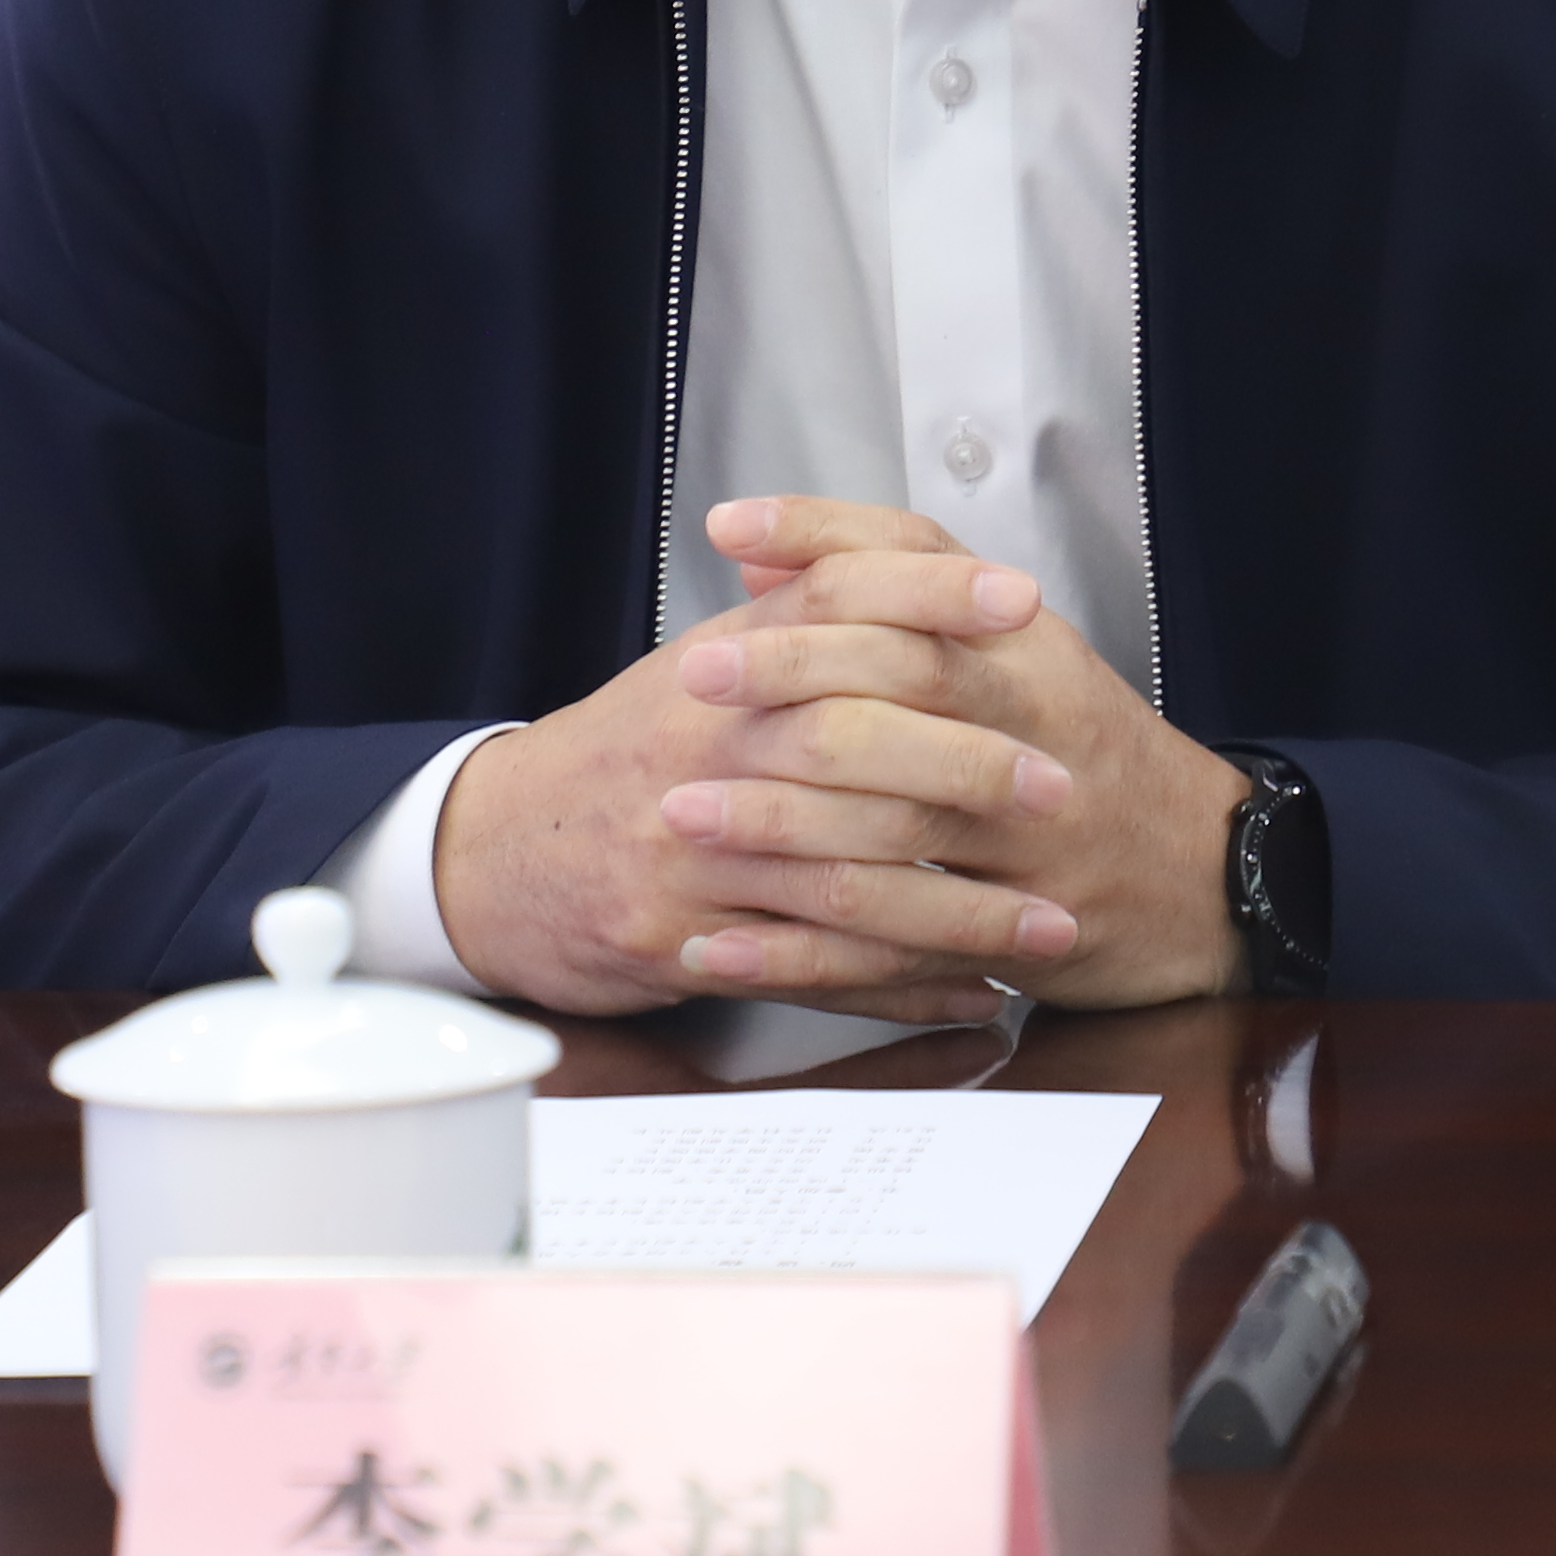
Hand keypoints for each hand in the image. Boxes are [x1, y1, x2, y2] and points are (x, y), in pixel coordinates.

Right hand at [432, 535, 1084, 1022]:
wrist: (495, 853)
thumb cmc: (625, 758)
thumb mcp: (703, 669)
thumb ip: (801, 621)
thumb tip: (907, 563)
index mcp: (722, 667)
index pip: (835, 598)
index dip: (931, 591)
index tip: (1020, 601)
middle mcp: (708, 747)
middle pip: (852, 741)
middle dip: (968, 766)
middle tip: (1061, 788)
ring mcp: (692, 849)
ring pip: (844, 877)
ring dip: (958, 910)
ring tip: (1048, 927)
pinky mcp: (680, 936)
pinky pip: (811, 969)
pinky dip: (899, 987)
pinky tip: (971, 992)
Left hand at [676, 497, 1254, 1008]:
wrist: (1208, 876)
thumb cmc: (1087, 752)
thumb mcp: (1018, 652)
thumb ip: (897, 593)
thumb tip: (765, 553)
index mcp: (1027, 647)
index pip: (921, 565)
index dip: (821, 539)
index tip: (728, 530)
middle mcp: (1035, 727)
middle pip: (907, 676)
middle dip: (790, 673)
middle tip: (694, 678)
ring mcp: (1029, 837)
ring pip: (897, 818)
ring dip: (778, 819)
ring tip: (684, 812)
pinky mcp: (1013, 933)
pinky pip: (894, 942)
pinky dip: (798, 952)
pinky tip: (717, 947)